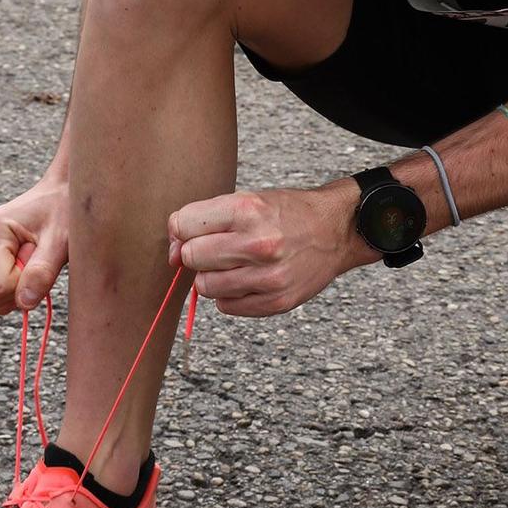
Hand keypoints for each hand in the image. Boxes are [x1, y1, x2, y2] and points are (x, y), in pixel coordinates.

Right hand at [0, 177, 69, 313]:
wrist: (62, 192)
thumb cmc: (65, 210)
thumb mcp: (61, 241)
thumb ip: (42, 272)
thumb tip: (24, 303)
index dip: (25, 286)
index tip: (42, 261)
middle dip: (20, 288)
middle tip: (39, 259)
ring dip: (18, 286)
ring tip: (35, 256)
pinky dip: (15, 282)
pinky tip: (28, 259)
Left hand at [168, 182, 356, 317]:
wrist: (336, 230)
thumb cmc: (287, 212)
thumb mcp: (248, 200)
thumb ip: (206, 220)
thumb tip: (171, 253)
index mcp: (248, 209)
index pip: (183, 225)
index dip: (182, 230)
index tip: (191, 231)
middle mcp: (258, 243)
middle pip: (191, 257)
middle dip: (196, 254)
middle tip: (216, 248)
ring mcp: (268, 276)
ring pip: (205, 287)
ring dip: (212, 276)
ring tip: (234, 263)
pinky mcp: (276, 301)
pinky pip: (226, 307)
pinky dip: (230, 295)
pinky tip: (248, 278)